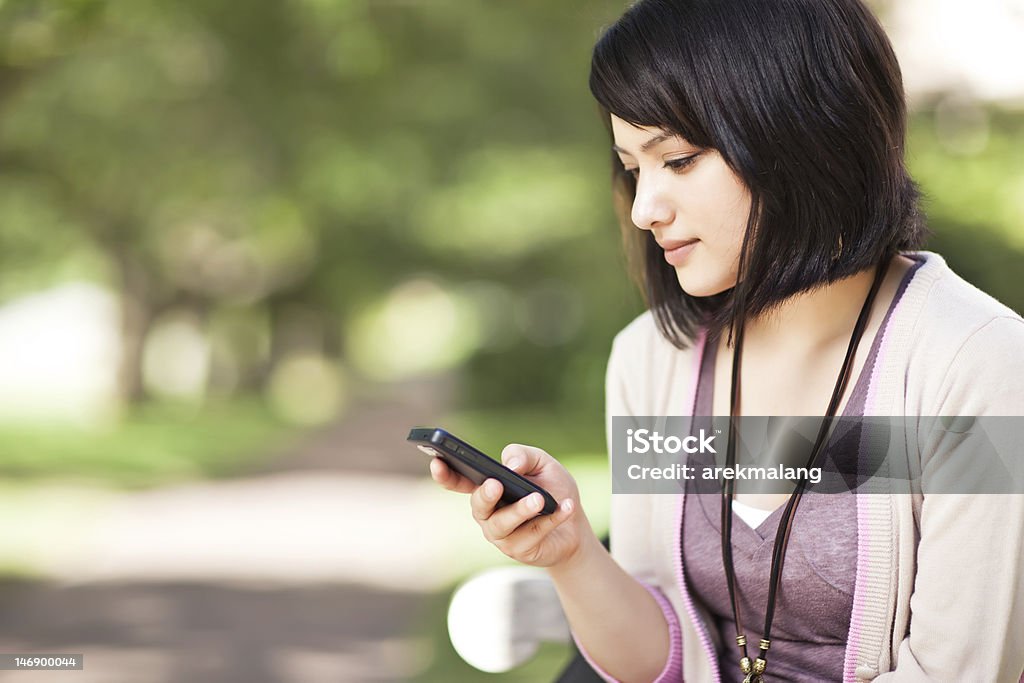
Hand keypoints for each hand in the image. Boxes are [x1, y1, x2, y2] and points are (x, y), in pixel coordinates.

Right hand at [430, 444, 591, 567]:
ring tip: (537, 499)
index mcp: (486, 488)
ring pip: (503, 525)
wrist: (576, 525)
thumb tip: (510, 465)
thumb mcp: (542, 463)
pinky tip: (565, 507)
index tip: (437, 462)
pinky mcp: (519, 550)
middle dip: (485, 495)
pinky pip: (532, 534)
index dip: (445, 474)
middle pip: (479, 506)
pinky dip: (551, 519)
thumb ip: (523, 455)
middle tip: (496, 484)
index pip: (459, 481)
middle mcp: (488, 513)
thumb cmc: (552, 489)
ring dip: (520, 510)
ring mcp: (501, 535)